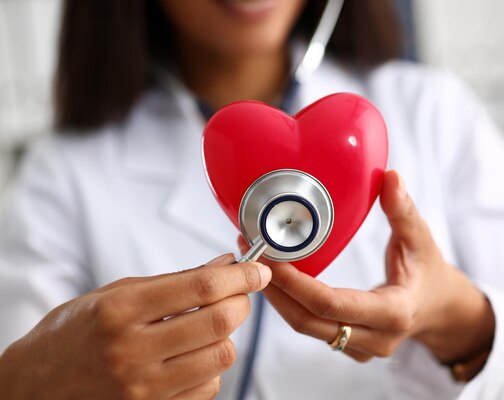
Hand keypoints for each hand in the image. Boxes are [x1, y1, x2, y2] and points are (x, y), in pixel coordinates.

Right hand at [0, 254, 271, 399]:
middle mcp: (132, 350)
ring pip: (221, 356)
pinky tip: (192, 355)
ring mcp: (143, 387)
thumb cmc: (76, 332)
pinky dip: (211, 366)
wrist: (38, 384)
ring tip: (209, 325)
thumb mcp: (117, 293)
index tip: (256, 270)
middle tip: (240, 293)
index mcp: (121, 311)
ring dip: (227, 336)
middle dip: (241, 302)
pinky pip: (208, 386)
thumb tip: (225, 265)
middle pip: (218, 322)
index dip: (240, 276)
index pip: (200, 287)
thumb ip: (175, 280)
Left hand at [240, 170, 493, 364]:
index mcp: (394, 313)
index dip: (296, 284)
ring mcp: (360, 348)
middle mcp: (374, 339)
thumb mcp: (421, 238)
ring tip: (253, 261)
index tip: (268, 258)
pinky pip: (310, 327)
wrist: (440, 308)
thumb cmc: (430, 271)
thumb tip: (391, 176)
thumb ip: (404, 209)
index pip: (332, 305)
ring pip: (305, 327)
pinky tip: (273, 277)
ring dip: (276, 297)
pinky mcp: (348, 345)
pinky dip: (288, 303)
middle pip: (308, 321)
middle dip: (274, 290)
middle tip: (249, 254)